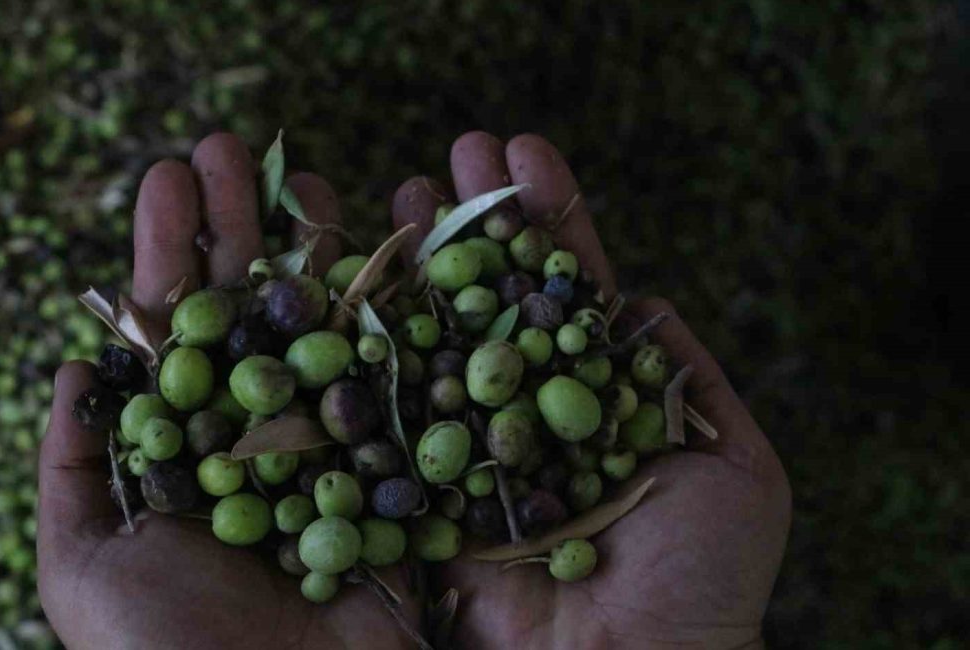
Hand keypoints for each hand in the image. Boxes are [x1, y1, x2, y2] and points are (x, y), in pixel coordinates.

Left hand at [37, 134, 419, 648]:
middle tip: (230, 146)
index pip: (181, 333)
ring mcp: (339, 445)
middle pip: (254, 312)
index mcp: (192, 451)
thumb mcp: (82, 566)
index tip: (168, 179)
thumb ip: (73, 466)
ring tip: (305, 172)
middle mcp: (266, 437)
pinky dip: (405, 306)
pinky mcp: (406, 466)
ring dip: (318, 247)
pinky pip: (407, 374)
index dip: (173, 253)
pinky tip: (399, 239)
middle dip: (240, 226)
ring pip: (329, 327)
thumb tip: (75, 362)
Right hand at [390, 132, 791, 648]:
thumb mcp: (735, 465)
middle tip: (458, 149)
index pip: (566, 290)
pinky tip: (358, 275)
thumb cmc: (698, 575)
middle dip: (478, 221)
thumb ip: (686, 376)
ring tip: (405, 187)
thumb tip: (643, 301)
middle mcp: (525, 413)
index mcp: (594, 401)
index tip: (525, 150)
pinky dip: (376, 342)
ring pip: (440, 336)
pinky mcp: (419, 484)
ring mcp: (468, 443)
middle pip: (497, 298)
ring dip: (423, 261)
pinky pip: (392, 406)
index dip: (548, 221)